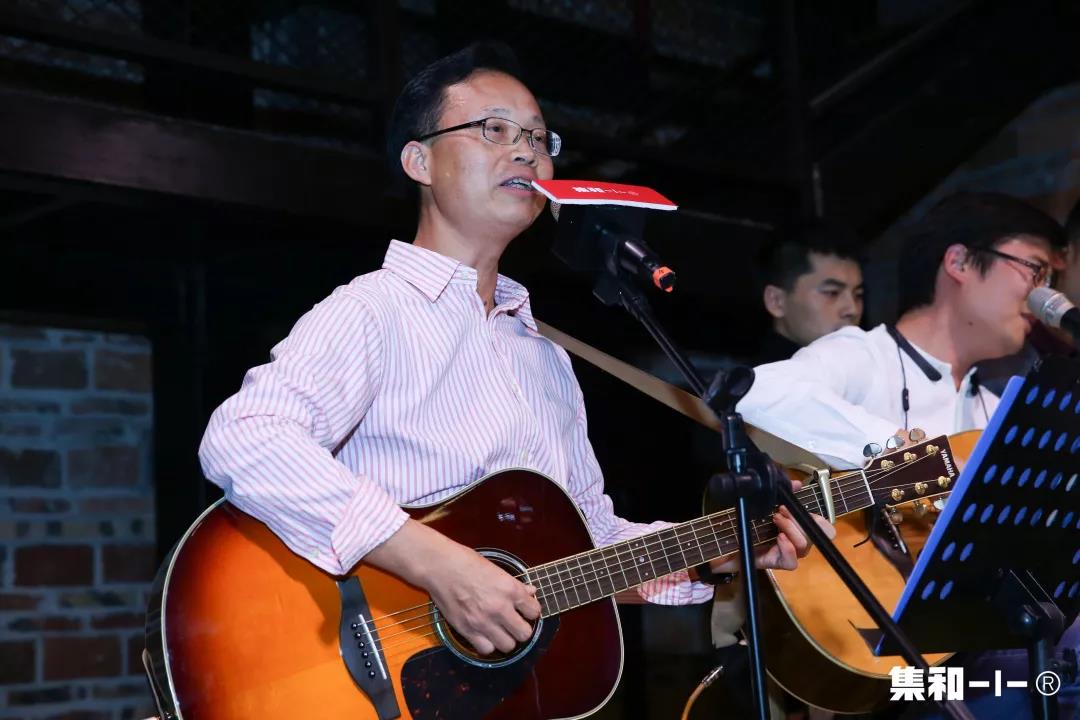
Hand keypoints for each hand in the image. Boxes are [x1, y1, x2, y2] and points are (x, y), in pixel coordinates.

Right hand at [421, 541, 540, 654]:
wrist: (440, 567)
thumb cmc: (467, 563)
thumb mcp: (496, 569)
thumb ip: (515, 585)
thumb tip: (530, 592)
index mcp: (510, 589)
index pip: (534, 612)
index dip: (530, 611)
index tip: (524, 610)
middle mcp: (500, 608)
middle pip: (524, 634)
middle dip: (521, 629)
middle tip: (513, 623)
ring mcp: (483, 622)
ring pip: (508, 646)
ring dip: (505, 639)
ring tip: (499, 630)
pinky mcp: (467, 630)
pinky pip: (486, 650)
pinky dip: (487, 644)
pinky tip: (484, 634)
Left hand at [709, 481, 835, 573]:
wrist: (726, 544)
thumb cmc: (749, 524)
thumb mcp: (764, 505)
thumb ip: (782, 492)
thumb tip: (796, 483)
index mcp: (797, 528)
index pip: (823, 528)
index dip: (819, 520)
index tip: (801, 507)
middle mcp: (796, 542)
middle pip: (815, 535)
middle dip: (801, 519)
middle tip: (782, 510)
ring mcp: (787, 554)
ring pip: (804, 545)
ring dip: (791, 529)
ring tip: (775, 519)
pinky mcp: (776, 563)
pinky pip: (791, 562)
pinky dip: (788, 549)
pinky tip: (780, 538)